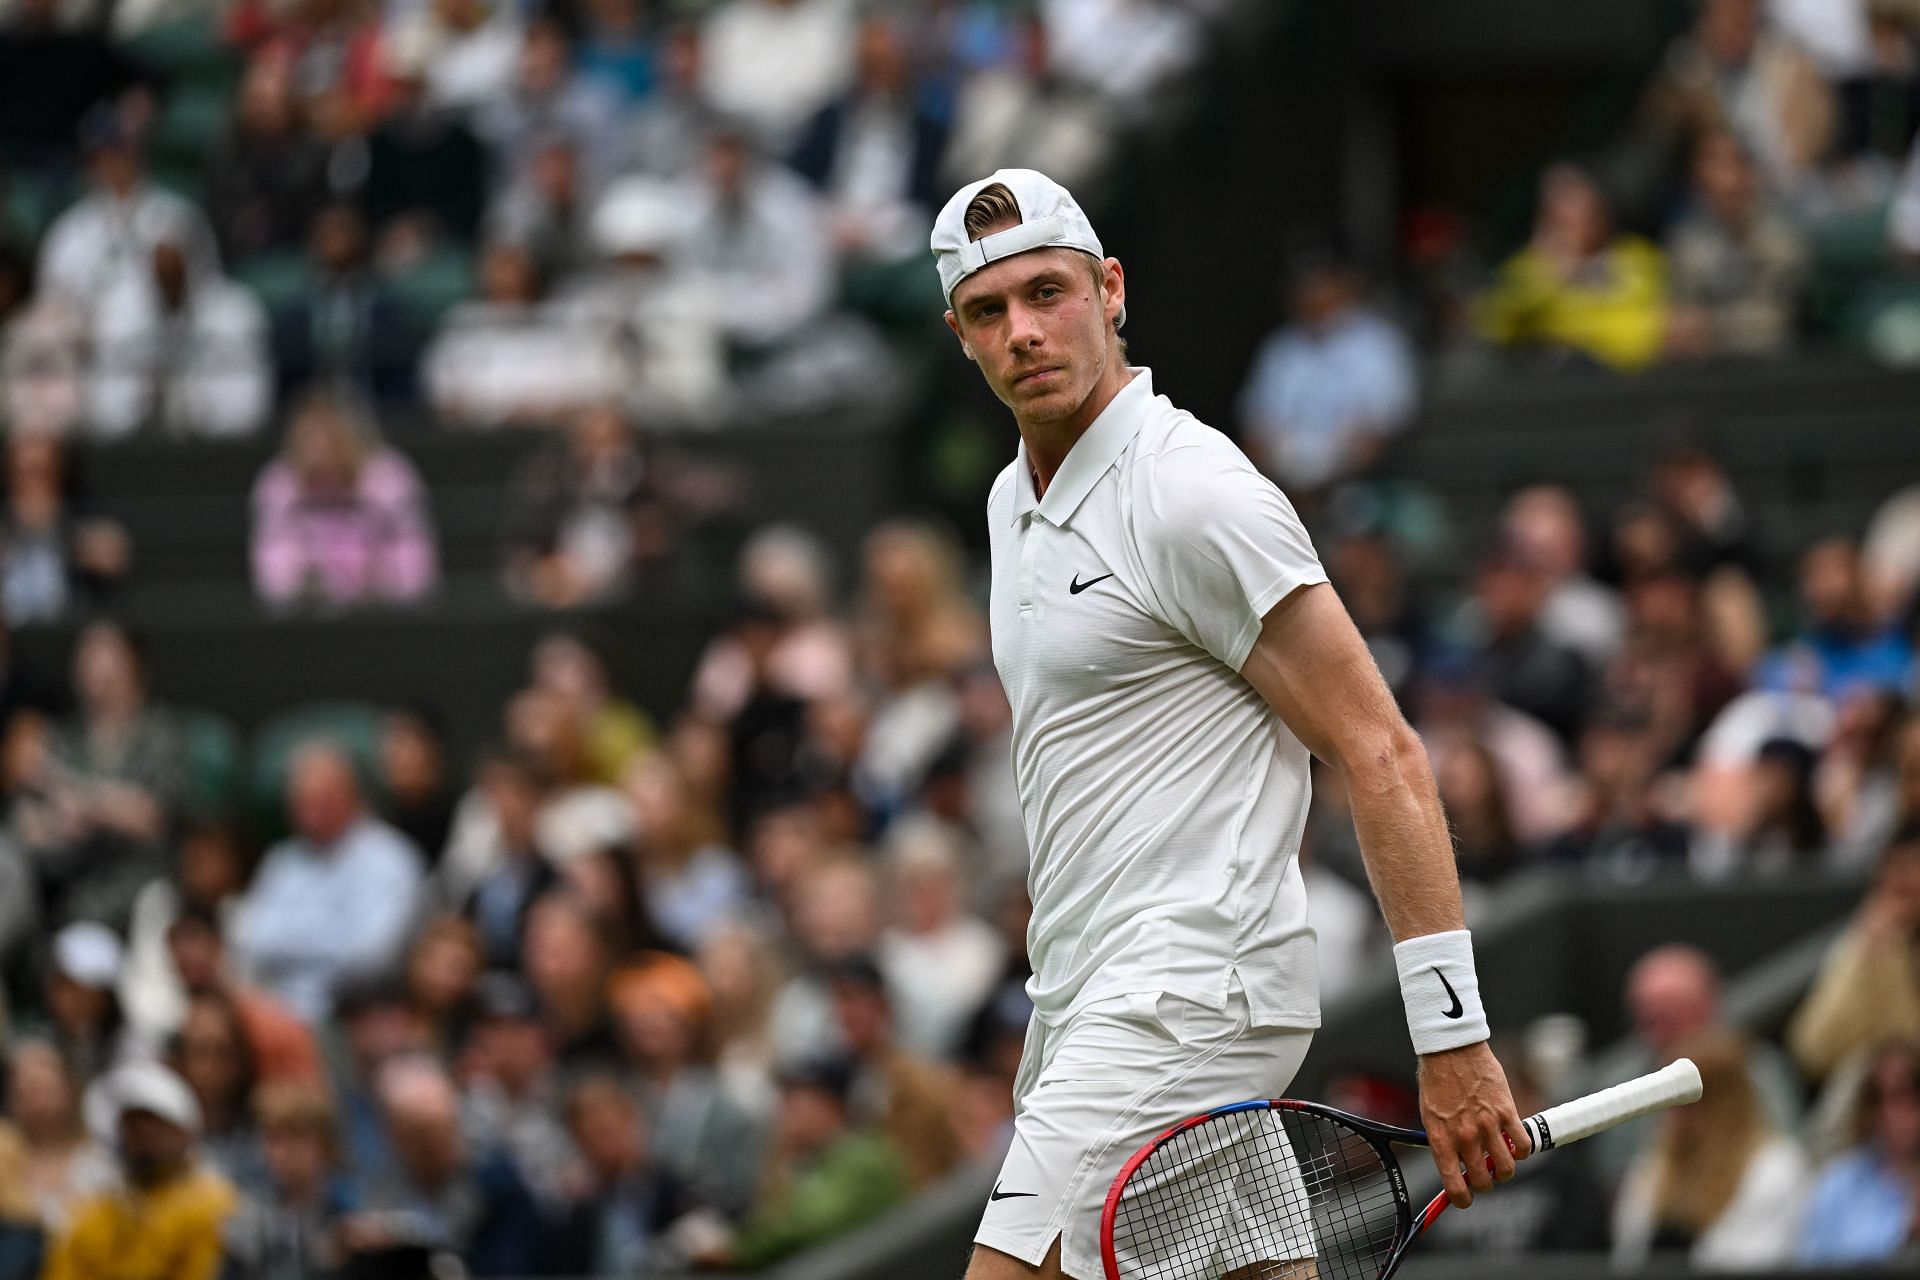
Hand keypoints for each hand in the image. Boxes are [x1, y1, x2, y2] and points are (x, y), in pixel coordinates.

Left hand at [1417, 1040, 1531, 1208]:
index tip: (1466, 1198)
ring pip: (1507, 1169)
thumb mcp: (1431, 1114)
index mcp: (1442, 1139)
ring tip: (1501, 1159)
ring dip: (1505, 1170)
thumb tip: (1455, 1165)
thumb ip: (1444, 1140)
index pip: (1455, 1186)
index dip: (1462, 1199)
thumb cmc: (1437, 1079)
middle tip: (1485, 1173)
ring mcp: (1487, 1126)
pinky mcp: (1507, 1112)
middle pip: (1484, 1182)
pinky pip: (1523, 1146)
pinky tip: (1515, 1142)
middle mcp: (1465, 1137)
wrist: (1451, 1048)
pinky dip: (1522, 1150)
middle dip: (1485, 1183)